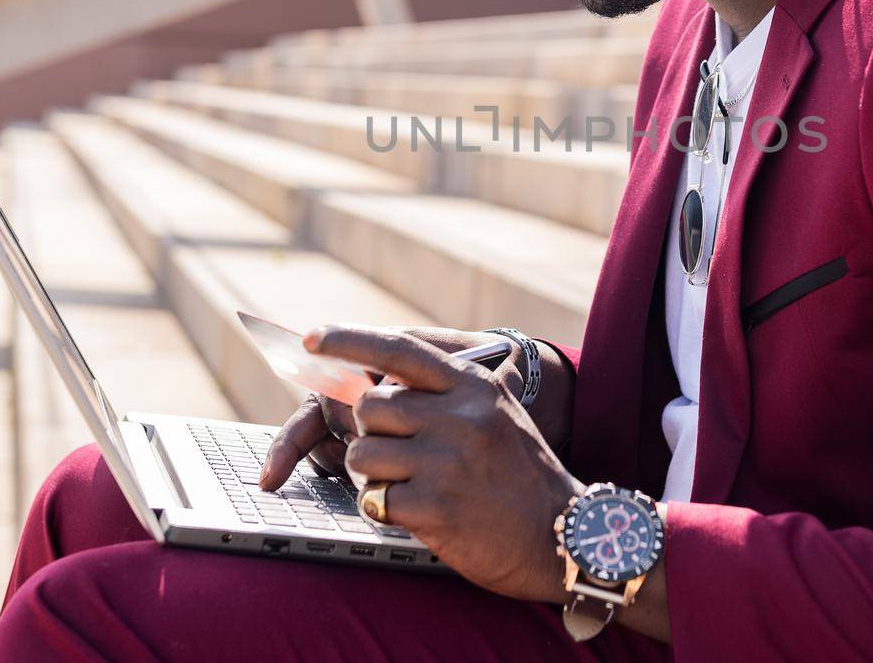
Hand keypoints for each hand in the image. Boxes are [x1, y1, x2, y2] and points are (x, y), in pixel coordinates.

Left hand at [260, 326, 532, 485]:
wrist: (559, 535)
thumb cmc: (521, 474)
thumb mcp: (497, 413)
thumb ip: (448, 392)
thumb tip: (380, 379)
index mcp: (473, 387)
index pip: (400, 350)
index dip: (349, 340)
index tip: (312, 337)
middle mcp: (460, 416)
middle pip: (370, 407)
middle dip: (373, 432)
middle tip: (402, 454)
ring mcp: (447, 462)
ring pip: (362, 453)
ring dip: (374, 473)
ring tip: (414, 485)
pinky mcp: (435, 507)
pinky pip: (375, 497)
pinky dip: (387, 508)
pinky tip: (423, 512)